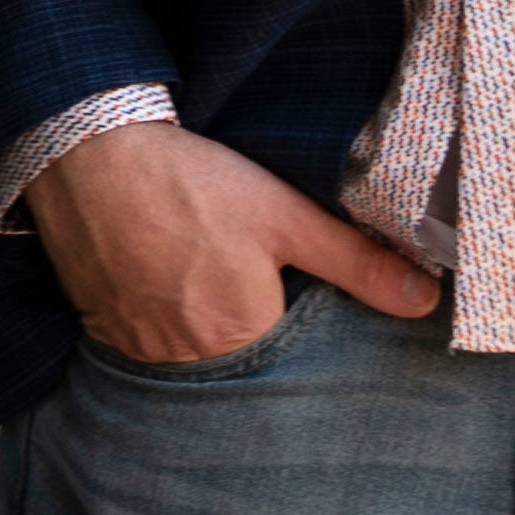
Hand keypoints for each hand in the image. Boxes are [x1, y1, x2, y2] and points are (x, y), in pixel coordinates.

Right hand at [26, 121, 441, 364]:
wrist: (88, 155)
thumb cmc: (190, 181)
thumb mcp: (286, 214)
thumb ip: (356, 262)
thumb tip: (426, 300)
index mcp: (242, 337)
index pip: (289, 345)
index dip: (292, 305)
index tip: (283, 270)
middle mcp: (187, 360)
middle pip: (239, 350)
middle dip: (247, 314)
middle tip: (233, 256)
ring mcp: (139, 348)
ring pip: (191, 346)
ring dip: (200, 315)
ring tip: (198, 258)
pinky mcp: (103, 329)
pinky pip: (146, 338)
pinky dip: (159, 312)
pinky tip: (161, 266)